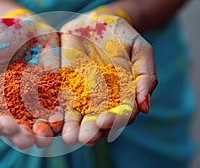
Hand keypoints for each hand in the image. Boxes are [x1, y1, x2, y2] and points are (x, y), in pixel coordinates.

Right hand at [0, 16, 61, 148]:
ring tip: (44, 137)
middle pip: (18, 126)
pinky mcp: (54, 89)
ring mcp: (36, 99)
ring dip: (42, 131)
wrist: (24, 24)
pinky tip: (59, 120)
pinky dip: (58, 114)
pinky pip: (57, 104)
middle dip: (22, 135)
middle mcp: (16, 105)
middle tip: (26, 141)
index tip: (3, 125)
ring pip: (39, 120)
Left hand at [60, 14, 157, 144]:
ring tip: (69, 137)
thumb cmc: (123, 36)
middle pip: (98, 118)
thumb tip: (145, 106)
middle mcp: (103, 99)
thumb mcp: (141, 51)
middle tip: (86, 137)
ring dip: (74, 126)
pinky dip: (58, 111)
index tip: (108, 122)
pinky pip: (61, 99)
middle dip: (92, 129)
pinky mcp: (66, 85)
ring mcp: (83, 93)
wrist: (97, 21)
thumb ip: (145, 76)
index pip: (121, 112)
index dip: (115, 118)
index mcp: (123, 95)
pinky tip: (54, 121)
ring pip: (79, 114)